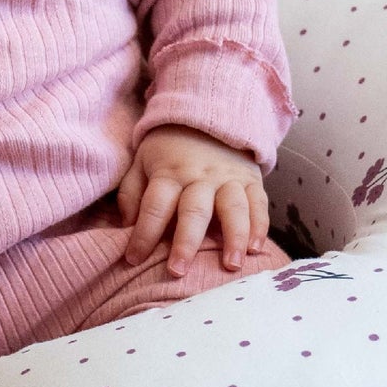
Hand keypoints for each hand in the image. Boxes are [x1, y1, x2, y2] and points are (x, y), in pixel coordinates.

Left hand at [117, 123, 268, 275]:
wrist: (207, 114)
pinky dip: (260, 226)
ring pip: (232, 207)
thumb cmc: (169, 150)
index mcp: (169, 172)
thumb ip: (131, 193)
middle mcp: (200, 176)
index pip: (155, 205)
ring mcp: (228, 178)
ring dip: (233, 237)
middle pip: (194, 210)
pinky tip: (257, 249)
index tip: (133, 259)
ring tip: (231, 265)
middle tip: (178, 272)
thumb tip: (126, 227)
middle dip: (186, 242)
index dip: (143, 233)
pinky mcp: (250, 180)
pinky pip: (258, 203)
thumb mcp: (142, 162)